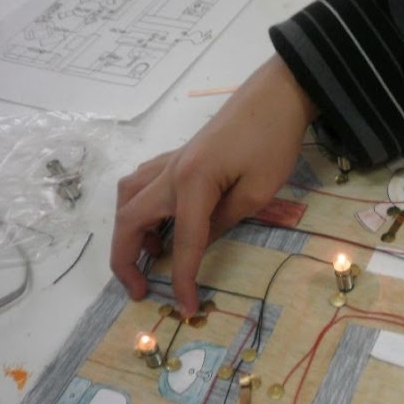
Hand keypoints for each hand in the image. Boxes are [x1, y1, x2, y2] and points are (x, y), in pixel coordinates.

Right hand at [112, 55, 316, 315]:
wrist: (277, 95)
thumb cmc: (274, 141)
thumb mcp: (258, 191)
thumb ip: (224, 221)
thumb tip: (200, 242)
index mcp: (192, 183)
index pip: (183, 243)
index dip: (183, 279)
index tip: (186, 308)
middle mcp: (170, 172)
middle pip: (129, 220)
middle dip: (126, 260)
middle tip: (141, 290)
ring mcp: (171, 161)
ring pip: (129, 199)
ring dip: (130, 232)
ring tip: (152, 256)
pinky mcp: (179, 156)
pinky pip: (143, 185)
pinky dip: (140, 208)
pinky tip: (160, 222)